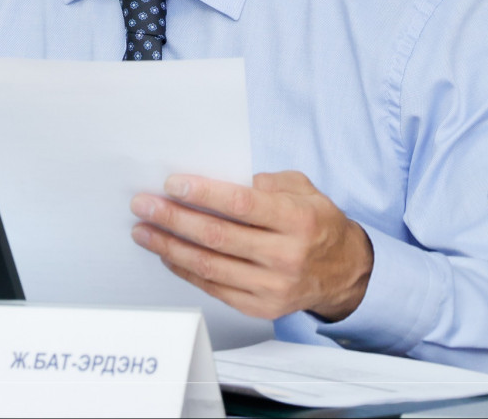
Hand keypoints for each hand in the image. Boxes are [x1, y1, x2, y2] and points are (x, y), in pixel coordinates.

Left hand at [130, 170, 372, 321]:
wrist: (344, 271)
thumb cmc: (316, 223)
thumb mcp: (304, 189)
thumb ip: (268, 180)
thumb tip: (227, 179)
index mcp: (297, 220)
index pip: (242, 205)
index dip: (204, 193)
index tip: (173, 184)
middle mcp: (285, 255)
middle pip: (218, 236)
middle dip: (173, 218)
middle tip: (144, 205)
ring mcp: (272, 286)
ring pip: (210, 266)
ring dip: (169, 246)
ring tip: (143, 231)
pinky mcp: (261, 307)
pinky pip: (214, 288)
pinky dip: (186, 270)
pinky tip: (168, 253)